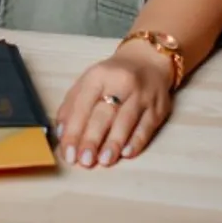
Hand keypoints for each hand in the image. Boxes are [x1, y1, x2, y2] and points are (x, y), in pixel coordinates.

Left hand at [53, 42, 173, 166]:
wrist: (147, 61)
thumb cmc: (111, 78)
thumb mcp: (88, 82)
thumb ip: (72, 106)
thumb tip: (62, 136)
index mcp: (98, 75)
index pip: (82, 104)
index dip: (74, 130)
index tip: (68, 153)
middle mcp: (121, 82)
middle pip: (104, 113)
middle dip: (92, 139)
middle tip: (84, 161)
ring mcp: (142, 95)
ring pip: (126, 120)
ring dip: (114, 143)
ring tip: (104, 161)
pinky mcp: (158, 107)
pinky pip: (147, 126)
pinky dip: (136, 141)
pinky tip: (126, 153)